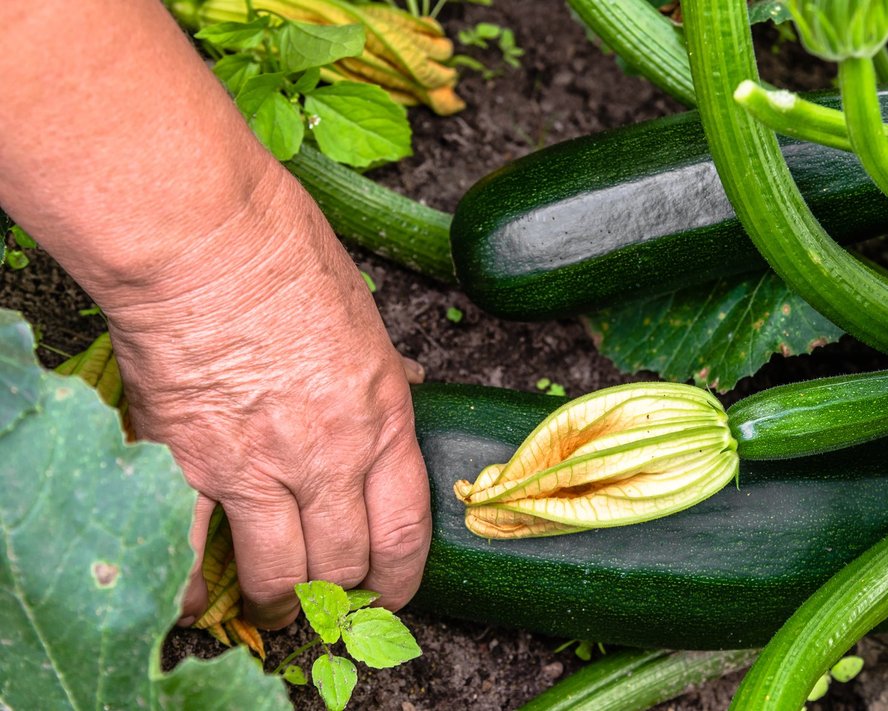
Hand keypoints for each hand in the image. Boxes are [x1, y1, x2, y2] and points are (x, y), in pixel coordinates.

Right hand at [104, 170, 430, 627]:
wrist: (203, 238)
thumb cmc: (285, 253)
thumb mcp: (366, 314)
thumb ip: (384, 368)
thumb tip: (410, 382)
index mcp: (382, 416)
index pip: (404, 528)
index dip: (399, 575)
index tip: (392, 589)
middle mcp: (329, 455)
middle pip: (344, 559)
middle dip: (341, 586)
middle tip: (330, 588)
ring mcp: (258, 467)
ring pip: (282, 572)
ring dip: (282, 599)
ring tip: (277, 603)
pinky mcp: (188, 465)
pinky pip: (195, 553)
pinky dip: (197, 586)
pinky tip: (201, 594)